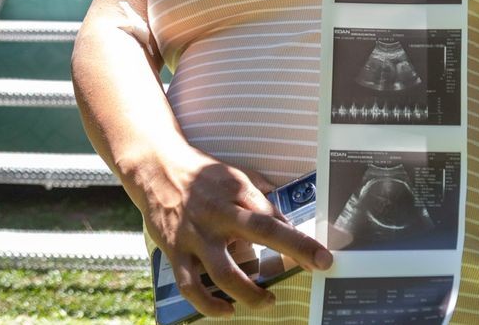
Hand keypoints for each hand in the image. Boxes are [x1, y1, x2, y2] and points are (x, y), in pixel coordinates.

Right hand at [132, 145, 330, 317]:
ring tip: (268, 301)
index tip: (321, 255)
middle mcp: (219, 213)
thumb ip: (261, 196)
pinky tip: (226, 310)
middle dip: (294, 251)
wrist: (156, 168)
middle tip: (316, 267)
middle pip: (262, 232)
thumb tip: (287, 217)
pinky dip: (208, 304)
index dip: (300, 237)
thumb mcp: (236, 175)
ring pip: (224, 272)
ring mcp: (196, 235)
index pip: (275, 216)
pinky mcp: (175, 251)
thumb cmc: (202, 174)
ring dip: (250, 293)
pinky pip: (190, 286)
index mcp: (237, 191)